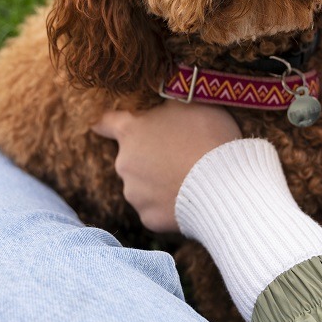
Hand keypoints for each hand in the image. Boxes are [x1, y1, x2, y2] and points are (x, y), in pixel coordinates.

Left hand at [92, 100, 240, 232]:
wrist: (224, 184)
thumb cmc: (209, 136)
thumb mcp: (191, 104)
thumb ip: (169, 104)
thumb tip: (163, 103)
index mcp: (131, 131)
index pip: (106, 122)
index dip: (105, 122)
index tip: (97, 124)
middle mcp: (125, 163)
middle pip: (132, 157)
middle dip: (150, 156)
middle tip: (180, 155)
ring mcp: (135, 193)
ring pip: (143, 185)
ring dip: (159, 181)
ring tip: (190, 178)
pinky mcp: (148, 218)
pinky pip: (156, 209)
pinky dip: (169, 205)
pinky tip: (190, 198)